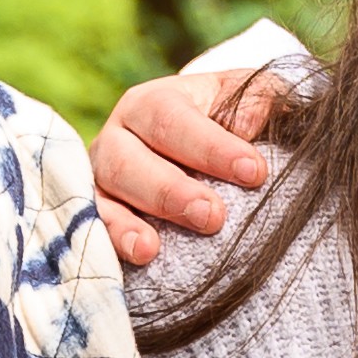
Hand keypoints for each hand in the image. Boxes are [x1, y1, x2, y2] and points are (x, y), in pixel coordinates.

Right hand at [92, 65, 292, 264]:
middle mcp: (120, 137)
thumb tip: (248, 123)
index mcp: (153, 103)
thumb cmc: (231, 122)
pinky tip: (136, 258)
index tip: (253, 171)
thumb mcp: (249, 99)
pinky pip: (98, 230)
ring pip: (104, 197)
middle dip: (170, 191)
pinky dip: (113, 244)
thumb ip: (258, 100)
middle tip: (213, 216)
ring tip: (152, 248)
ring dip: (128, 224)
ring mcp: (104, 178)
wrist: (207, 153)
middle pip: (128, 161)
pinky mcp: (101, 215)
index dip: (209, 146)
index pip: (171, 119)